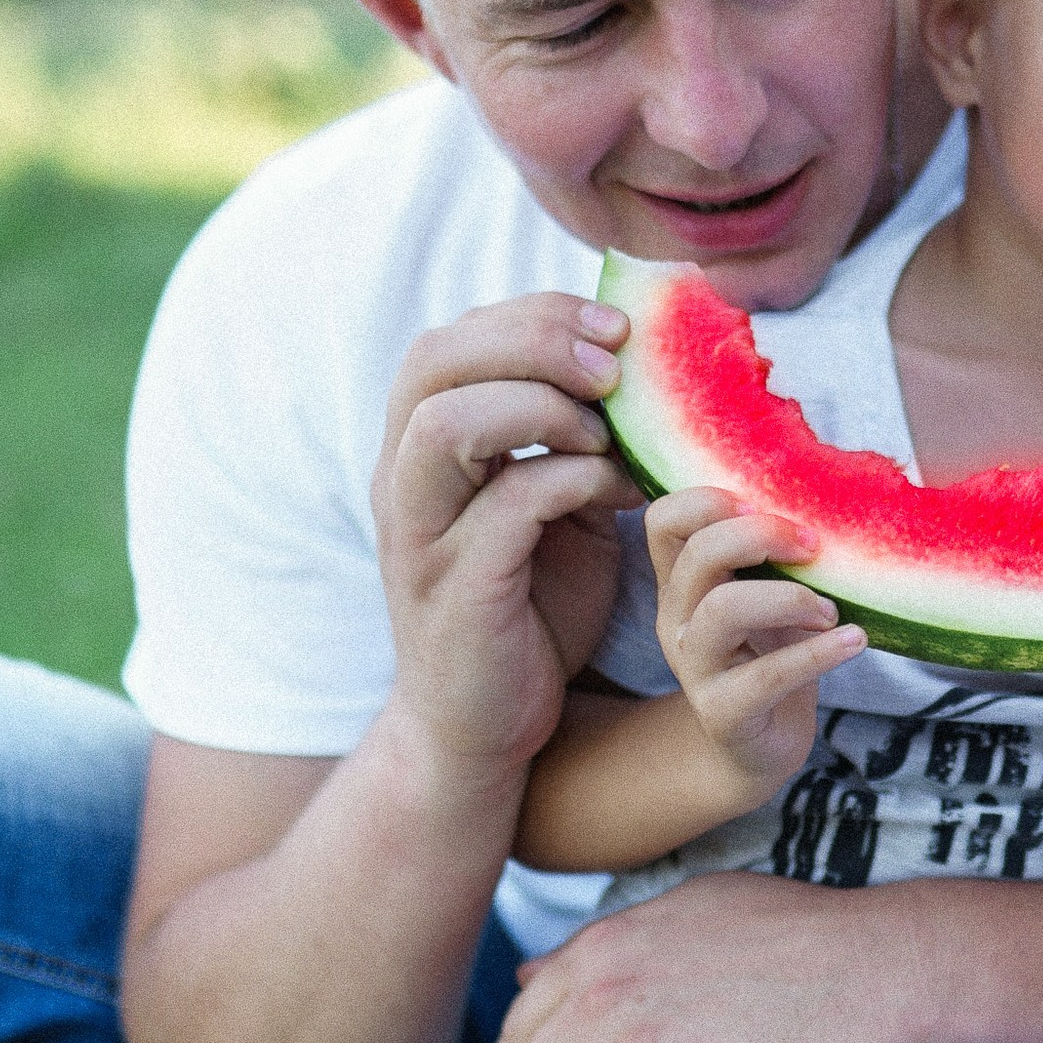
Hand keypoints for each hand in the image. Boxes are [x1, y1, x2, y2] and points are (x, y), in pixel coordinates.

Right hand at [371, 293, 635, 791]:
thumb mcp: (554, 507)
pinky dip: (571, 479)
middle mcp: (400, 480)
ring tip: (606, 429)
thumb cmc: (529, 608)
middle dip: (534, 340)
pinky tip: (619, 490)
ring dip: (540, 405)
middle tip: (615, 363)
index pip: (451, 339)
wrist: (486, 727)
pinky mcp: (455, 587)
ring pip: (446, 423)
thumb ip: (573, 441)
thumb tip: (642, 370)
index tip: (614, 326)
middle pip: (435, 359)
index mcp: (420, 450)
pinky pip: (505, 504)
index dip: (532, 315)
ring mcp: (420, 533)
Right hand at [645, 486, 862, 803]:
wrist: (756, 750)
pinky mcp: (725, 713)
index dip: (708, 500)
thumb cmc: (768, 659)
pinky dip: (818, 653)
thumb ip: (771, 559)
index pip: (663, 521)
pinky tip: (854, 640)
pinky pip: (767, 675)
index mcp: (680, 584)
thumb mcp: (763, 600)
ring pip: (724, 610)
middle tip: (815, 546)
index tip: (764, 505)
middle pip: (699, 555)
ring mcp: (695, 668)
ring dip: (791, 598)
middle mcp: (677, 620)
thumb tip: (829, 504)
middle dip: (763, 536)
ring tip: (830, 611)